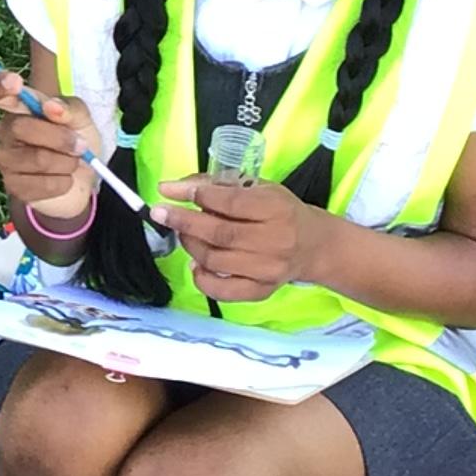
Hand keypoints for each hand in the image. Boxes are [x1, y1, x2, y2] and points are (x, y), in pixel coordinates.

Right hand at [0, 69, 98, 225]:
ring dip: (66, 163)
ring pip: (37, 159)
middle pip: (22, 128)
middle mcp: (5, 131)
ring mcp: (5, 159)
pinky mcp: (13, 186)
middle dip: (59, 138)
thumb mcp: (81, 118)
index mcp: (18, 107)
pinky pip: (41, 184)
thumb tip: (51, 106)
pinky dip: (63, 182)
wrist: (85, 179)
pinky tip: (64, 179)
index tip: (14, 82)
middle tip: (80, 146)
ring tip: (72, 164)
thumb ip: (69, 108)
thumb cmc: (77, 141)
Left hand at [153, 175, 324, 303]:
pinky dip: (202, 278)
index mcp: (276, 208)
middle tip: (160, 212)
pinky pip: (223, 291)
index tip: (168, 190)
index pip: (229, 202)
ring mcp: (268, 269)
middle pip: (219, 234)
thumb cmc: (282, 211)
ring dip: (190, 245)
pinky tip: (196, 264)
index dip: (195, 195)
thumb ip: (221, 185)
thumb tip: (179, 187)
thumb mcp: (259, 188)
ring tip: (184, 234)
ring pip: (215, 260)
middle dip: (183, 222)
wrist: (314, 246)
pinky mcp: (262, 291)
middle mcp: (275, 240)